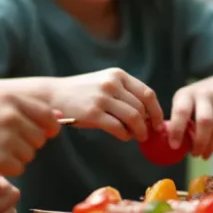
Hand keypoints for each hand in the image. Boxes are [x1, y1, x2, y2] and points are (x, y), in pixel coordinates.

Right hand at [0, 91, 61, 181]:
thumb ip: (22, 107)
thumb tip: (59, 117)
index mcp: (11, 99)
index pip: (48, 114)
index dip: (47, 127)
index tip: (40, 133)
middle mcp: (12, 116)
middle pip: (40, 137)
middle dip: (27, 143)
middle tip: (3, 143)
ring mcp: (8, 137)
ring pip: (30, 154)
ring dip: (15, 157)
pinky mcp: (2, 159)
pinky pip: (19, 168)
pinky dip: (6, 169)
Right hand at [49, 68, 163, 142]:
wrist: (53, 95)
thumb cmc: (82, 93)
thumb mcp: (105, 83)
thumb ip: (125, 94)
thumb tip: (149, 115)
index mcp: (118, 75)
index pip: (147, 94)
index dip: (156, 111)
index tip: (158, 123)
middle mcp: (112, 84)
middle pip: (141, 108)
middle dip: (148, 124)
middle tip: (147, 134)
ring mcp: (102, 98)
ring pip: (133, 118)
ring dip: (139, 131)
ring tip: (138, 137)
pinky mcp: (92, 113)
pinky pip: (118, 127)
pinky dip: (125, 135)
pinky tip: (123, 137)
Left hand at [169, 75, 212, 159]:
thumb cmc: (200, 101)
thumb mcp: (187, 104)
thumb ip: (180, 121)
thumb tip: (173, 146)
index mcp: (186, 94)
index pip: (180, 111)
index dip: (177, 130)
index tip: (175, 146)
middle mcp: (204, 93)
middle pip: (204, 122)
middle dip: (199, 143)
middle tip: (195, 155)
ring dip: (211, 146)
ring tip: (206, 154)